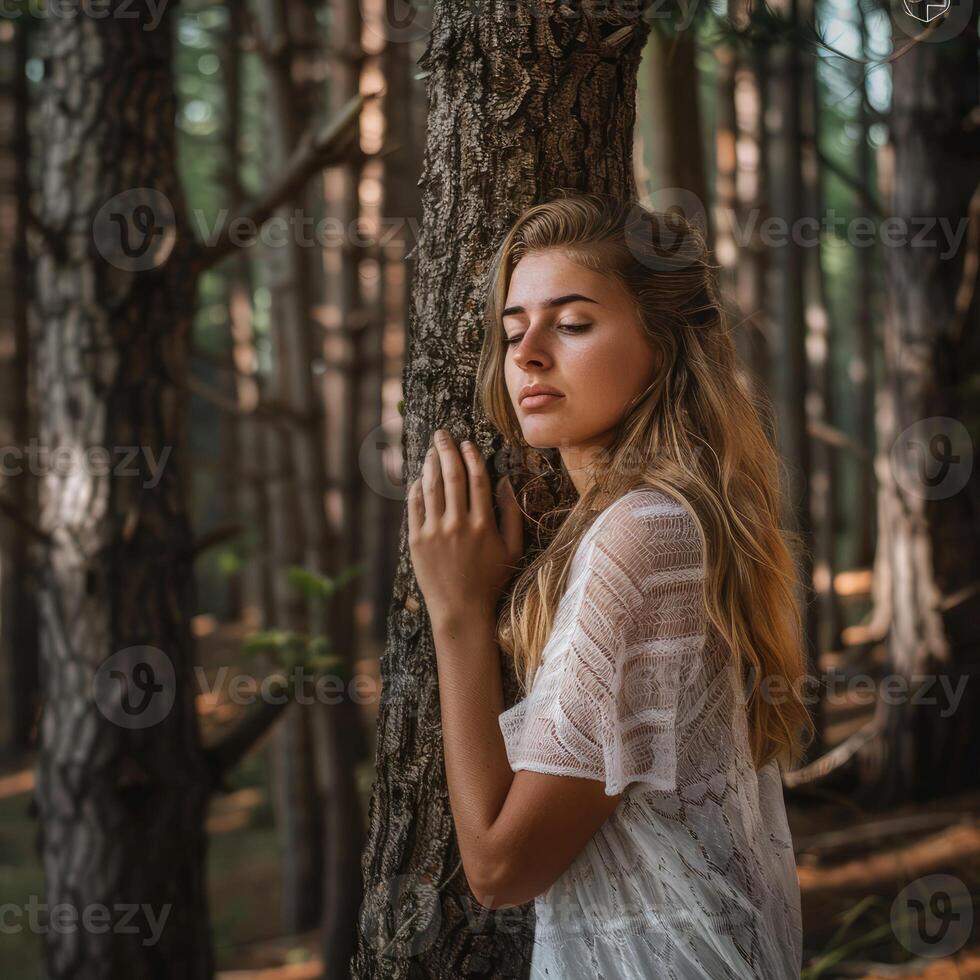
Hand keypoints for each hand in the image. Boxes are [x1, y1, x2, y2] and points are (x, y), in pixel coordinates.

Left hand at [408, 429, 523, 625]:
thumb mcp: (513, 549)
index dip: (471, 457)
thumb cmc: (491, 579)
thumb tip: (507, 481)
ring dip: (430, 465)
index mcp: (483, 524)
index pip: (476, 479)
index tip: (467, 443)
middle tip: (443, 434)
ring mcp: (435, 532)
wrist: (461, 609)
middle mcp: (458, 524)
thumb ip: (512, 514)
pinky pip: (414, 506)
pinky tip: (420, 478)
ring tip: (431, 451)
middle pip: (451, 476)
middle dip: (447, 450)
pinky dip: (416, 488)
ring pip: (431, 487)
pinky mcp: (417, 541)